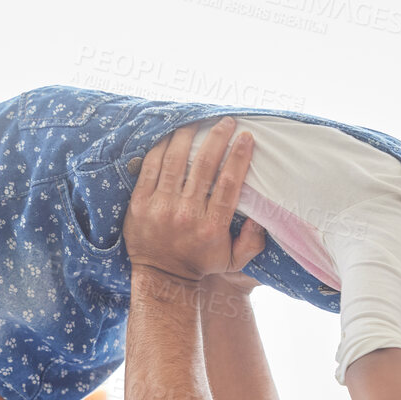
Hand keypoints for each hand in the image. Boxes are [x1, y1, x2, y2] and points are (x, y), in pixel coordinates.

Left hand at [124, 117, 267, 283]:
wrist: (162, 277)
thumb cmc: (200, 264)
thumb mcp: (234, 260)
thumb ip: (253, 241)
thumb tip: (261, 216)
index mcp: (211, 226)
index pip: (228, 183)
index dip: (238, 156)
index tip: (246, 136)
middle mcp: (186, 214)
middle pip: (204, 165)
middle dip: (217, 137)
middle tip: (226, 122)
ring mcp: (160, 207)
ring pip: (176, 160)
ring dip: (188, 136)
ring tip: (197, 122)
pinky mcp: (139, 203)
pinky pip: (150, 167)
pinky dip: (161, 148)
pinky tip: (171, 136)